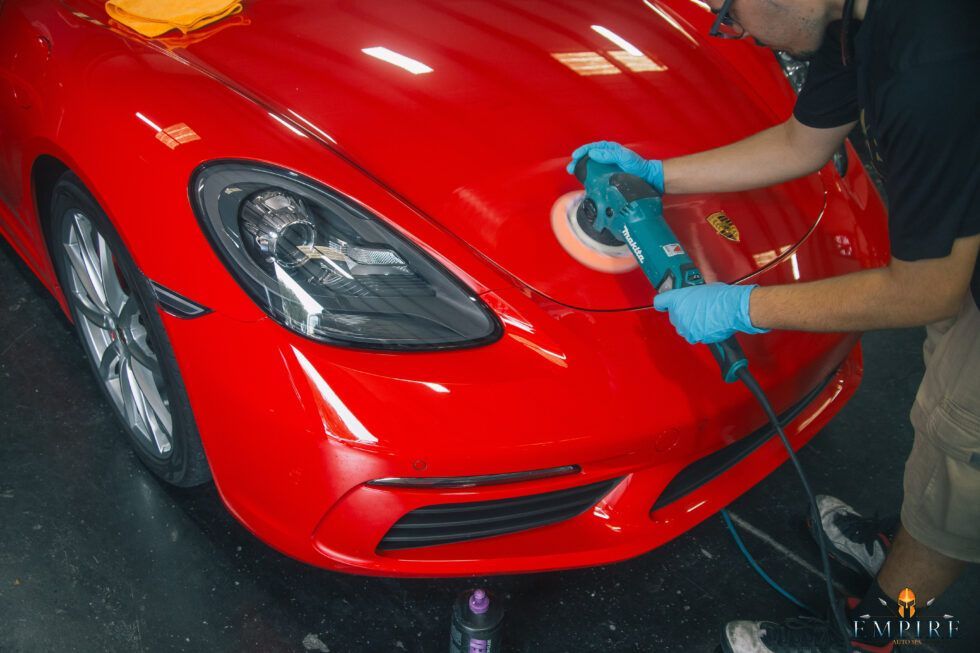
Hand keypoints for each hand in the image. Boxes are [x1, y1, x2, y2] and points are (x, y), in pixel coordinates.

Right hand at [567, 141, 663, 192]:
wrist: (648, 179)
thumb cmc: (638, 166)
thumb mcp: (624, 157)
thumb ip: (609, 154)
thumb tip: (593, 153)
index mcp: (610, 150)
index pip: (593, 147)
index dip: (582, 151)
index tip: (575, 156)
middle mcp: (607, 158)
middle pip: (588, 157)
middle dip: (578, 161)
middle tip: (571, 167)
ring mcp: (606, 168)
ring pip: (590, 166)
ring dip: (580, 169)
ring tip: (573, 173)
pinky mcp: (607, 177)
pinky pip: (595, 176)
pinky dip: (587, 177)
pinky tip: (582, 180)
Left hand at [653, 283, 768, 343]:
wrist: (732, 308)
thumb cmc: (721, 297)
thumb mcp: (703, 288)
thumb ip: (692, 294)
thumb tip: (693, 296)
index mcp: (677, 298)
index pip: (660, 302)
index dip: (663, 303)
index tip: (664, 305)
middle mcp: (677, 313)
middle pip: (673, 316)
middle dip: (683, 314)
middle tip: (696, 309)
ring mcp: (684, 327)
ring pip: (683, 327)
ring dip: (691, 324)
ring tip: (705, 317)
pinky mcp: (693, 336)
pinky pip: (693, 335)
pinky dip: (700, 332)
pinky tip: (709, 324)